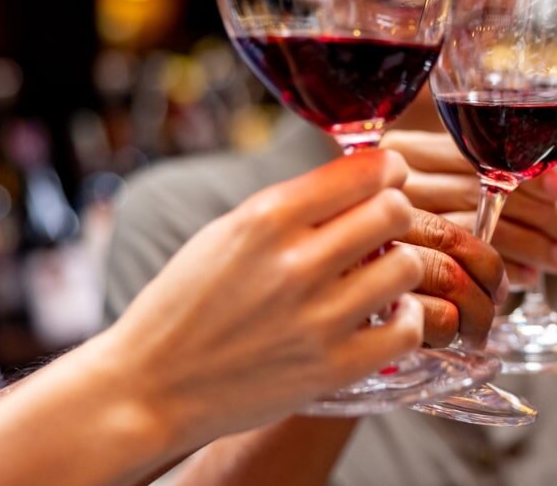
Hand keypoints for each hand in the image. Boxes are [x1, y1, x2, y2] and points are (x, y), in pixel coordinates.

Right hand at [94, 149, 425, 450]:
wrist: (148, 388)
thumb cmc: (185, 305)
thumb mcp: (225, 234)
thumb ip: (291, 207)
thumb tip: (359, 178)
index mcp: (265, 219)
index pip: (362, 172)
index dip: (387, 169)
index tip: (390, 175)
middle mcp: (295, 264)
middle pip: (394, 212)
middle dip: (397, 212)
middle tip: (388, 226)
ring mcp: (317, 319)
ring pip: (408, 266)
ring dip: (402, 264)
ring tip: (383, 273)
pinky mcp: (332, 368)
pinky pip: (407, 329)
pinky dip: (406, 318)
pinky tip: (387, 315)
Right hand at [385, 128, 556, 289]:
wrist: (346, 276)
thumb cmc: (406, 221)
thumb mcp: (434, 182)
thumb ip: (475, 174)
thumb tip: (554, 185)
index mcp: (399, 154)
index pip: (470, 157)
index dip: (521, 174)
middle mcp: (388, 190)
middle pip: (474, 193)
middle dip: (535, 213)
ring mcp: (384, 233)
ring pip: (470, 234)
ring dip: (526, 245)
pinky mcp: (391, 276)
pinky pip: (457, 274)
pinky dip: (499, 273)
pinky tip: (528, 277)